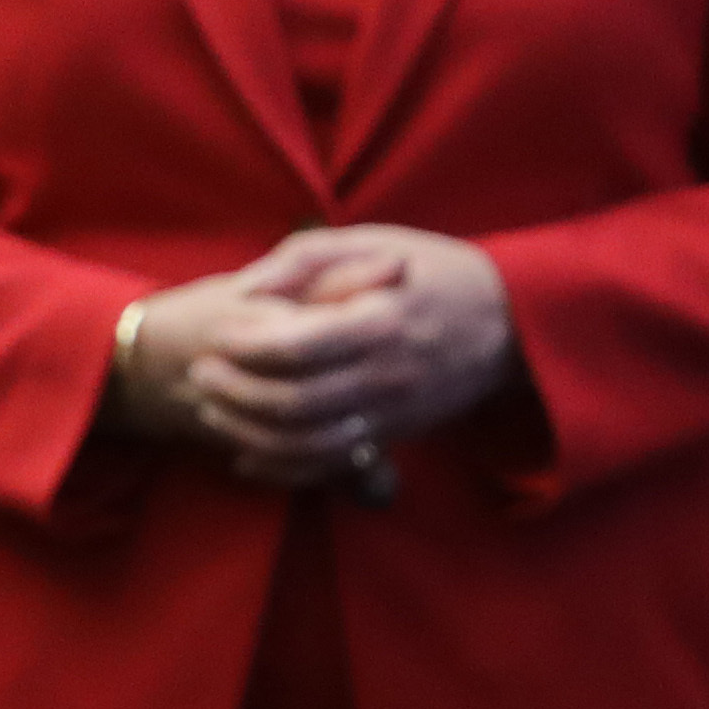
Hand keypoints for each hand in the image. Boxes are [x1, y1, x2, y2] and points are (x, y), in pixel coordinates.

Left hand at [114, 230, 521, 488]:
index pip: (298, 345)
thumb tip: (245, 289)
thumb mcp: (372, 241)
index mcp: (379, 318)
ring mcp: (392, 411)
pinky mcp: (393, 434)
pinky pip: (330, 465)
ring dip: (250, 434)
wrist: (509, 322)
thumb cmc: (430, 268)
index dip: (246, 344)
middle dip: (236, 393)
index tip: (216, 333)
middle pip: (295, 402)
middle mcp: (387, 374)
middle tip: (199, 373)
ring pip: (307, 443)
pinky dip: (283, 468)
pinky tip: (246, 457)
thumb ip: (304, 259)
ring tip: (213, 410)